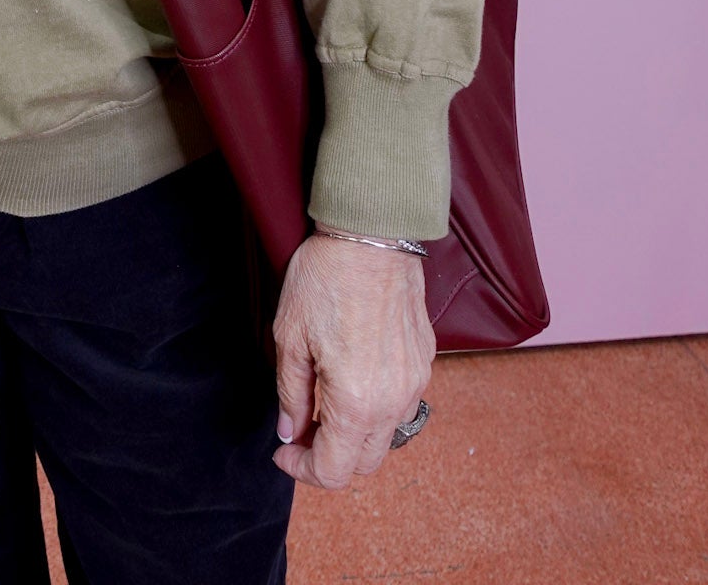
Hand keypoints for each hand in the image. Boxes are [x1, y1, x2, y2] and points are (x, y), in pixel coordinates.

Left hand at [270, 234, 434, 489]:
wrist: (370, 236)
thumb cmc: (324, 280)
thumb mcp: (289, 338)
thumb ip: (291, 394)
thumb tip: (290, 432)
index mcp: (356, 403)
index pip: (334, 470)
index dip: (302, 470)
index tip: (283, 452)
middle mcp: (393, 401)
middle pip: (364, 463)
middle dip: (329, 458)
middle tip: (300, 431)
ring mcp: (415, 382)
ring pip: (387, 436)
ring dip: (355, 436)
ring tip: (324, 405)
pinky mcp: (424, 361)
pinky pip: (402, 404)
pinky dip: (376, 409)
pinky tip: (352, 381)